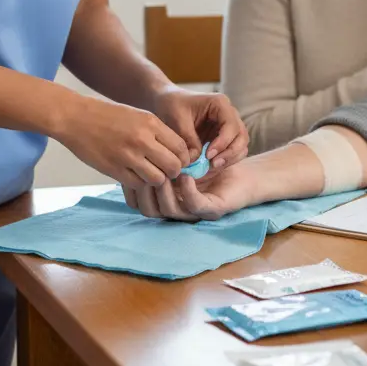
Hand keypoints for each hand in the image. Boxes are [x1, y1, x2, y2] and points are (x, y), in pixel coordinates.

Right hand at [55, 95, 191, 187]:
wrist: (76, 117)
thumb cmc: (109, 115)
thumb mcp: (138, 115)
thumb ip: (157, 132)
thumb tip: (177, 152)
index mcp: (151, 123)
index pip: (181, 147)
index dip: (184, 158)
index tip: (179, 161)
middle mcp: (142, 139)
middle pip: (173, 166)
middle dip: (174, 172)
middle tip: (167, 171)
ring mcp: (127, 155)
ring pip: (157, 179)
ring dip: (157, 180)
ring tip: (150, 174)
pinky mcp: (114, 169)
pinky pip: (137, 184)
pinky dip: (139, 183)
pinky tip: (135, 175)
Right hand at [123, 163, 257, 220]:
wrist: (239, 165)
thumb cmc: (208, 160)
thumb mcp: (180, 157)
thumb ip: (161, 159)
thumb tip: (134, 152)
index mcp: (168, 198)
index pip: (142, 203)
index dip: (132, 191)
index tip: (127, 173)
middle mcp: (178, 209)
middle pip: (151, 210)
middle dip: (144, 193)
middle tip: (142, 174)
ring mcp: (195, 213)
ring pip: (170, 209)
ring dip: (164, 192)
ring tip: (162, 173)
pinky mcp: (213, 210)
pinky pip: (195, 205)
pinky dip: (188, 192)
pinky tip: (185, 177)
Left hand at [150, 85, 248, 170]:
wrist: (166, 101)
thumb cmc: (171, 105)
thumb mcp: (177, 120)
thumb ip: (188, 140)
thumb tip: (197, 160)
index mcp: (220, 104)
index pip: (231, 125)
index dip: (223, 142)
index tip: (208, 155)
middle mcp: (229, 114)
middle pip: (241, 136)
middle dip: (230, 153)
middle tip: (213, 165)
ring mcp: (228, 126)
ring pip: (240, 145)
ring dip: (229, 159)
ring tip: (211, 168)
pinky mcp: (223, 137)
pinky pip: (231, 151)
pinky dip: (224, 160)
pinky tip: (209, 167)